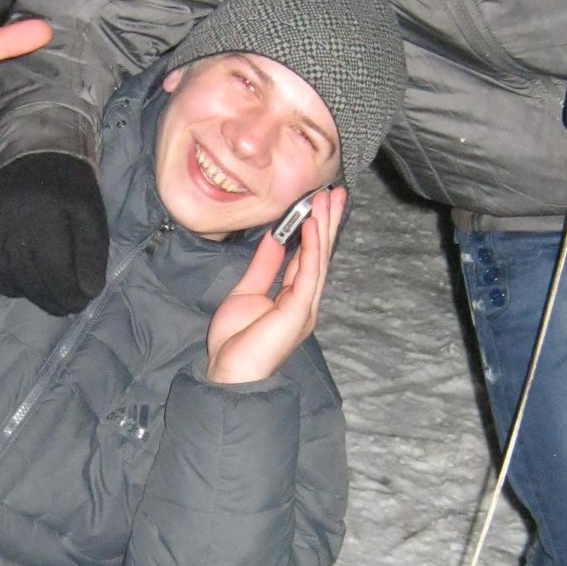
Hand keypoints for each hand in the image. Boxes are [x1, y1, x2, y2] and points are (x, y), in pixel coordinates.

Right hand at [0, 153, 110, 315]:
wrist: (25, 154)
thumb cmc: (64, 186)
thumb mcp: (90, 212)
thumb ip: (93, 253)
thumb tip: (88, 292)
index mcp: (43, 217)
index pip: (55, 273)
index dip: (70, 295)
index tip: (81, 303)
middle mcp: (9, 226)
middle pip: (32, 282)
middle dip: (53, 300)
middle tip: (67, 306)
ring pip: (10, 281)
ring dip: (31, 294)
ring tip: (48, 293)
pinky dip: (6, 285)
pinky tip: (22, 282)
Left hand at [205, 188, 346, 384]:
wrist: (230, 372)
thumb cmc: (236, 342)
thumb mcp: (247, 292)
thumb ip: (264, 266)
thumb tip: (274, 239)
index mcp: (293, 296)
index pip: (308, 256)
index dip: (314, 229)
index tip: (319, 203)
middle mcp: (304, 299)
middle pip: (320, 253)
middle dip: (328, 222)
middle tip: (336, 193)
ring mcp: (305, 305)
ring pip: (319, 259)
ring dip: (324, 227)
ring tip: (329, 199)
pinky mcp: (300, 310)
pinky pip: (309, 272)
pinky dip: (311, 247)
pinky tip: (312, 225)